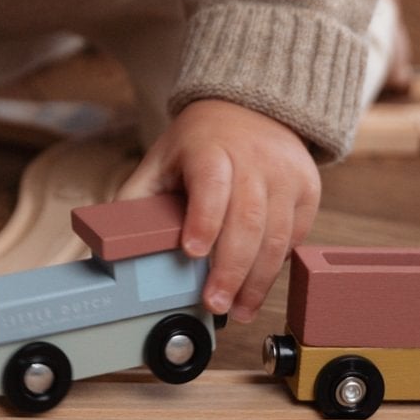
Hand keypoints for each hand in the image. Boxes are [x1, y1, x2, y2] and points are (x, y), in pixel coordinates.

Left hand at [118, 99, 320, 323]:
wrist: (250, 109)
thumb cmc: (200, 143)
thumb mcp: (162, 159)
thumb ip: (139, 198)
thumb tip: (111, 243)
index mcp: (211, 147)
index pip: (211, 183)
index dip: (204, 219)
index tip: (192, 253)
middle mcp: (254, 158)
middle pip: (248, 218)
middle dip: (231, 269)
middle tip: (214, 303)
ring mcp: (286, 172)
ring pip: (276, 234)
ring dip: (257, 280)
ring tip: (239, 310)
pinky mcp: (308, 187)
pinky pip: (296, 234)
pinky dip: (277, 264)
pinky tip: (258, 284)